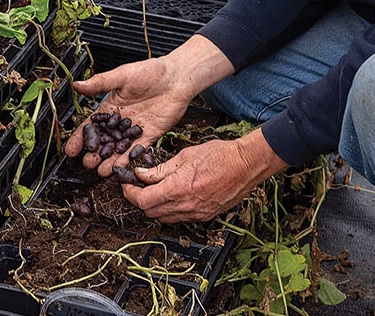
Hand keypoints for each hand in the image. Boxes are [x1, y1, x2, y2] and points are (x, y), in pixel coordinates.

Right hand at [64, 35, 234, 175]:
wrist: (177, 77)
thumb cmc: (150, 72)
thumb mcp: (122, 76)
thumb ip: (100, 83)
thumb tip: (77, 85)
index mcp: (110, 106)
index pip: (91, 125)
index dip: (80, 138)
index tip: (70, 150)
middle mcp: (120, 120)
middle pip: (103, 141)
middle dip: (94, 153)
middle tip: (87, 163)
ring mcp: (134, 130)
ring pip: (118, 148)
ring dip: (109, 160)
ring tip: (101, 171)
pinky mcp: (150, 135)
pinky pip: (137, 150)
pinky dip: (128, 159)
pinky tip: (120, 168)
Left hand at [121, 128, 287, 223]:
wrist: (247, 164)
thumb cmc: (220, 155)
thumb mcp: (186, 156)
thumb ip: (161, 169)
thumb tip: (142, 174)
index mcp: (178, 188)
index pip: (143, 200)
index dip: (130, 194)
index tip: (127, 185)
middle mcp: (186, 205)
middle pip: (150, 212)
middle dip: (140, 200)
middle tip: (138, 186)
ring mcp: (197, 213)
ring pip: (164, 218)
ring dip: (155, 207)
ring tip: (155, 191)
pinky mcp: (206, 216)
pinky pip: (180, 218)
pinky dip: (171, 210)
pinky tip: (173, 196)